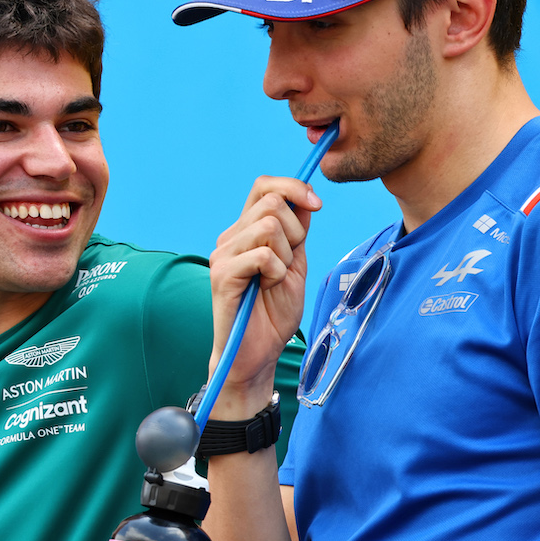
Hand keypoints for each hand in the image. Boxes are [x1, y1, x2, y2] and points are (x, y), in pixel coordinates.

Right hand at [208, 176, 320, 414]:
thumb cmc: (273, 314)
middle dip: (294, 231)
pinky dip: (276, 270)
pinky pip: (262, 254)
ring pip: (268, 226)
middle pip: (271, 203)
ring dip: (284, 254)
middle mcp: (230, 237)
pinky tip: (267, 287)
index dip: (293, 187)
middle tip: (289, 263)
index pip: (263, 186)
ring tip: (275, 279)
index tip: (316, 204)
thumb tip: (306, 198)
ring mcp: (223, 254)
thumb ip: (297, 232)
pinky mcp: (223, 274)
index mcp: (246, 231)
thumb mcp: (295, 265)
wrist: (257, 354)